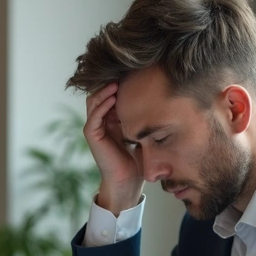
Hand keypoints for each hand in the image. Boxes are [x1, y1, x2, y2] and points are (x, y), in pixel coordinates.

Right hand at [84, 83, 143, 212]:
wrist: (129, 181)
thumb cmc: (138, 160)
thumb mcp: (143, 133)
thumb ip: (145, 119)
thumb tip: (163, 99)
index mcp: (112, 119)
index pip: (110, 95)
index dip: (118, 84)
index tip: (133, 74)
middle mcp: (101, 121)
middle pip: (100, 94)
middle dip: (109, 83)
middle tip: (123, 74)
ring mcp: (95, 128)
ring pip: (94, 102)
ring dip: (104, 91)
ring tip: (117, 83)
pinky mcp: (92, 136)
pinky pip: (94, 116)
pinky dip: (102, 105)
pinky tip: (113, 98)